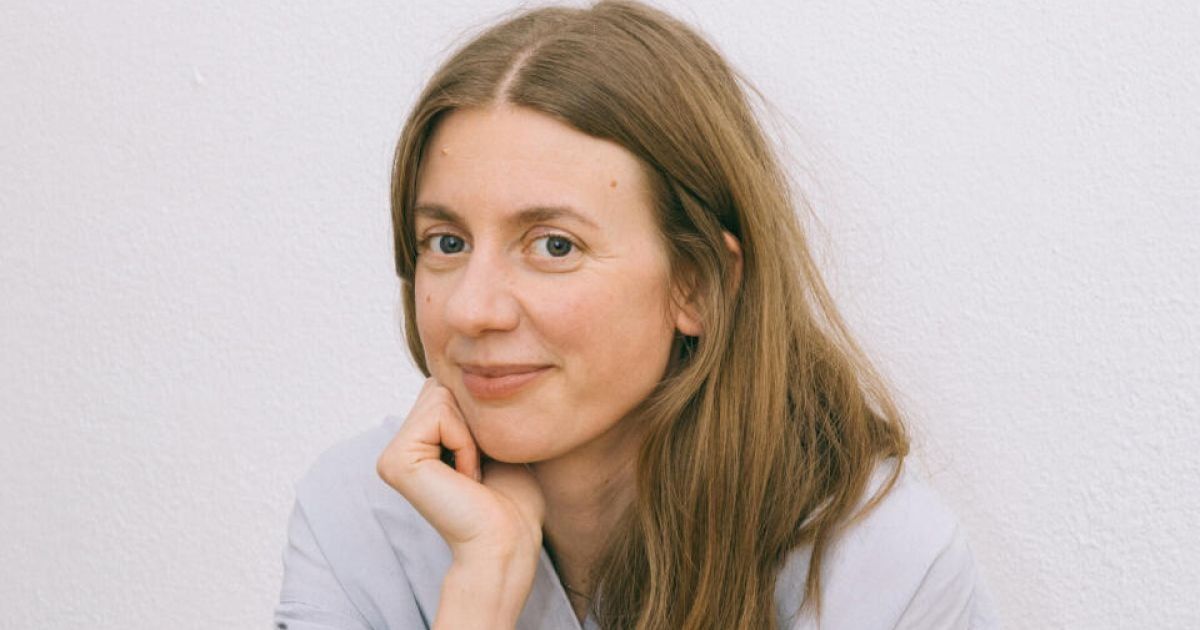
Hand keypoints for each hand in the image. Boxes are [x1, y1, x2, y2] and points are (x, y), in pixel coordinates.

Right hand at [376, 378, 544, 625]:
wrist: (508, 540)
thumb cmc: (512, 497)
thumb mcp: (493, 439)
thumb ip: (470, 407)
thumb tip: (466, 368)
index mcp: (417, 444)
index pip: (446, 387)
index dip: (477, 414)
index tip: (485, 459)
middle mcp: (398, 448)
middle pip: (440, 385)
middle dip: (472, 419)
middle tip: (478, 467)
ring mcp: (391, 456)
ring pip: (440, 395)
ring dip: (471, 433)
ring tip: (471, 473)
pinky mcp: (395, 461)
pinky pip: (441, 415)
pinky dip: (465, 442)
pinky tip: (465, 477)